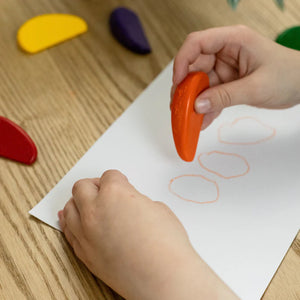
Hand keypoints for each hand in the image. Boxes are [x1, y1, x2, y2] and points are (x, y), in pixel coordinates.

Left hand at [59, 170, 237, 299]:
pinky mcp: (83, 253)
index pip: (109, 176)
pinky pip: (68, 231)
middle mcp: (95, 210)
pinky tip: (75, 220)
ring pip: (70, 207)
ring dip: (79, 202)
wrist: (162, 278)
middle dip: (94, 185)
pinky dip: (71, 222)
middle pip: (82, 187)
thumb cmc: (164, 244)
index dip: (118, 179)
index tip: (121, 183)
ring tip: (88, 204)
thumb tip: (129, 205)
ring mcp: (86, 232)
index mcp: (114, 193)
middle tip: (103, 190)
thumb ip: (136, 201)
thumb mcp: (157, 208)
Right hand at [172, 25, 299, 129]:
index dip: (182, 61)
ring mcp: (225, 68)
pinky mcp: (227, 82)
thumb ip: (225, 96)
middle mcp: (225, 52)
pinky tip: (202, 121)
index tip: (178, 82)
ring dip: (193, 101)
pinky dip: (205, 108)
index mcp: (233, 40)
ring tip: (188, 118)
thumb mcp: (256, 87)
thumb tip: (198, 105)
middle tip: (180, 107)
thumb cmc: (289, 76)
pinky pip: (210, 94)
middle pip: (194, 66)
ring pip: (199, 83)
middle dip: (185, 87)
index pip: (197, 43)